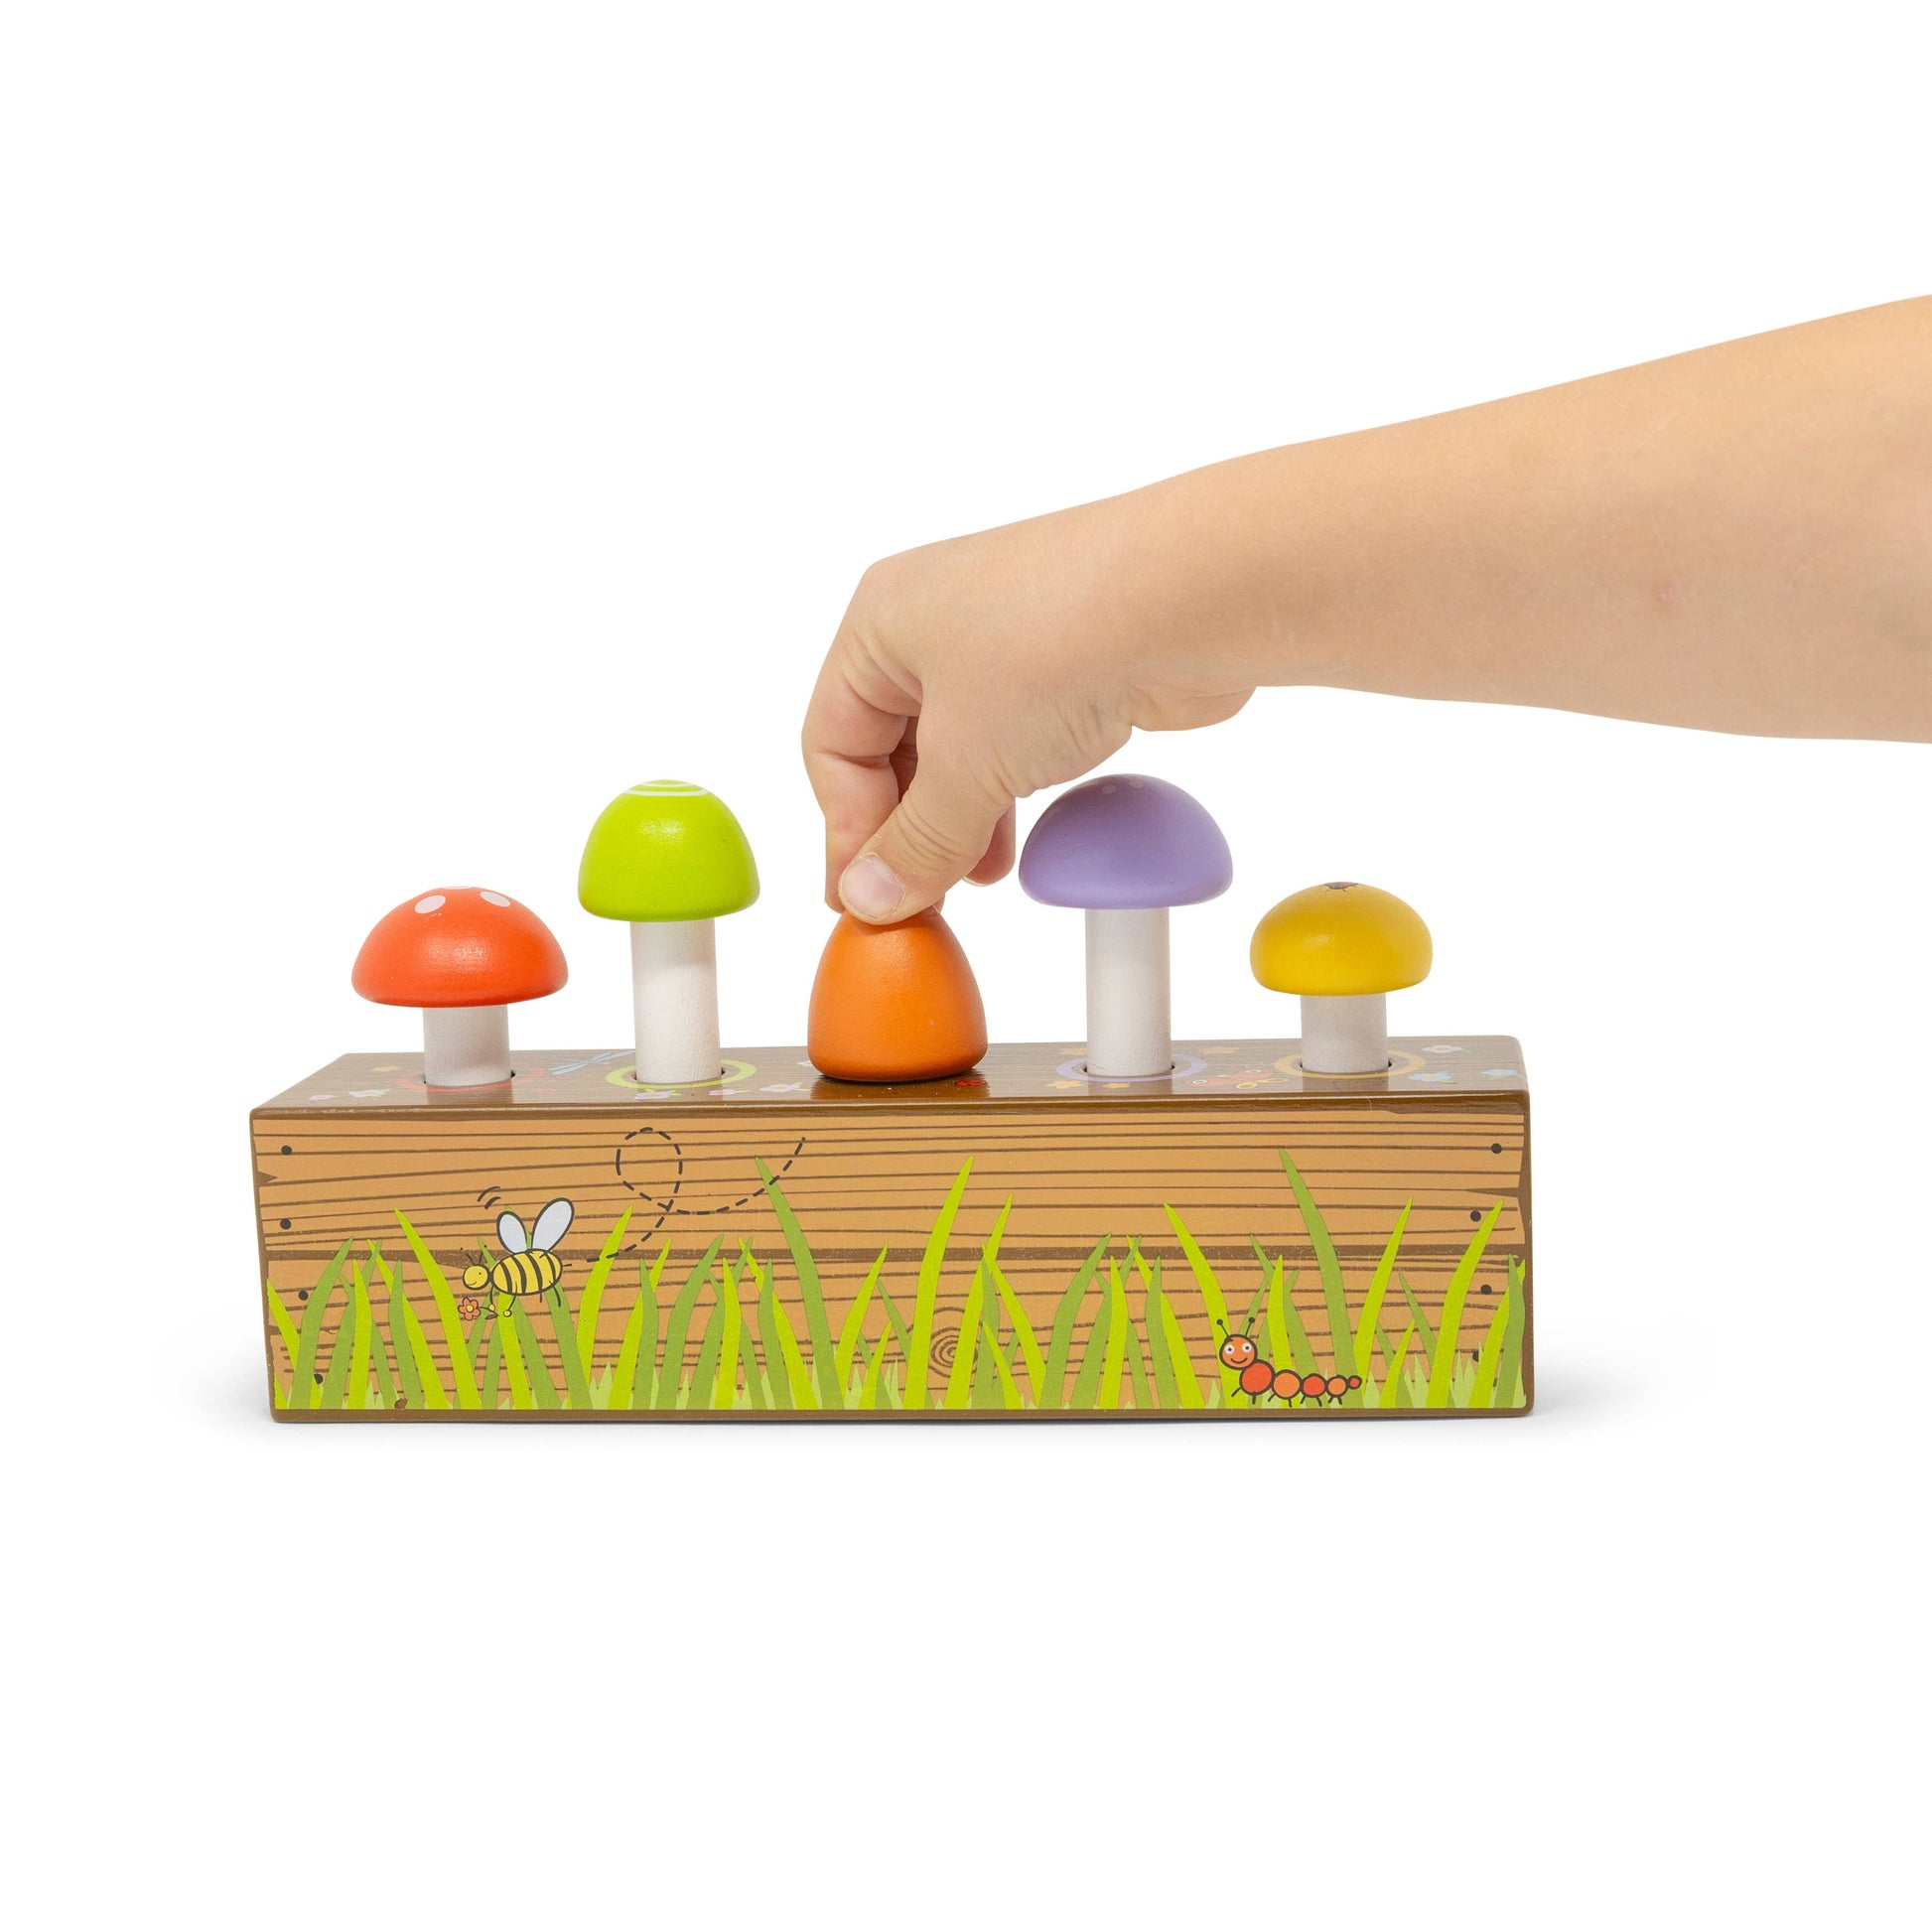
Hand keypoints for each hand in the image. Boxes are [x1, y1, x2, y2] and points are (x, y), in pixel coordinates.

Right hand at [802, 492, 1256, 921]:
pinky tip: (1015, 846)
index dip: (845, 829)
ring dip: (954, 823)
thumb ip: (915, 842)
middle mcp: (934, 619)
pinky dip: (1003, 797)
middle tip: (917, 900)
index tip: (864, 899)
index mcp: (881, 620)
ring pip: (954, 750)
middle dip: (902, 828)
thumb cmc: (1056, 645)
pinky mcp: (1066, 663)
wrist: (1192, 598)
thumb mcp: (965, 765)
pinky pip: (1012, 742)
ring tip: (972, 882)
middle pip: (889, 747)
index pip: (831, 742)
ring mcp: (1004, 638)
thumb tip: (869, 899)